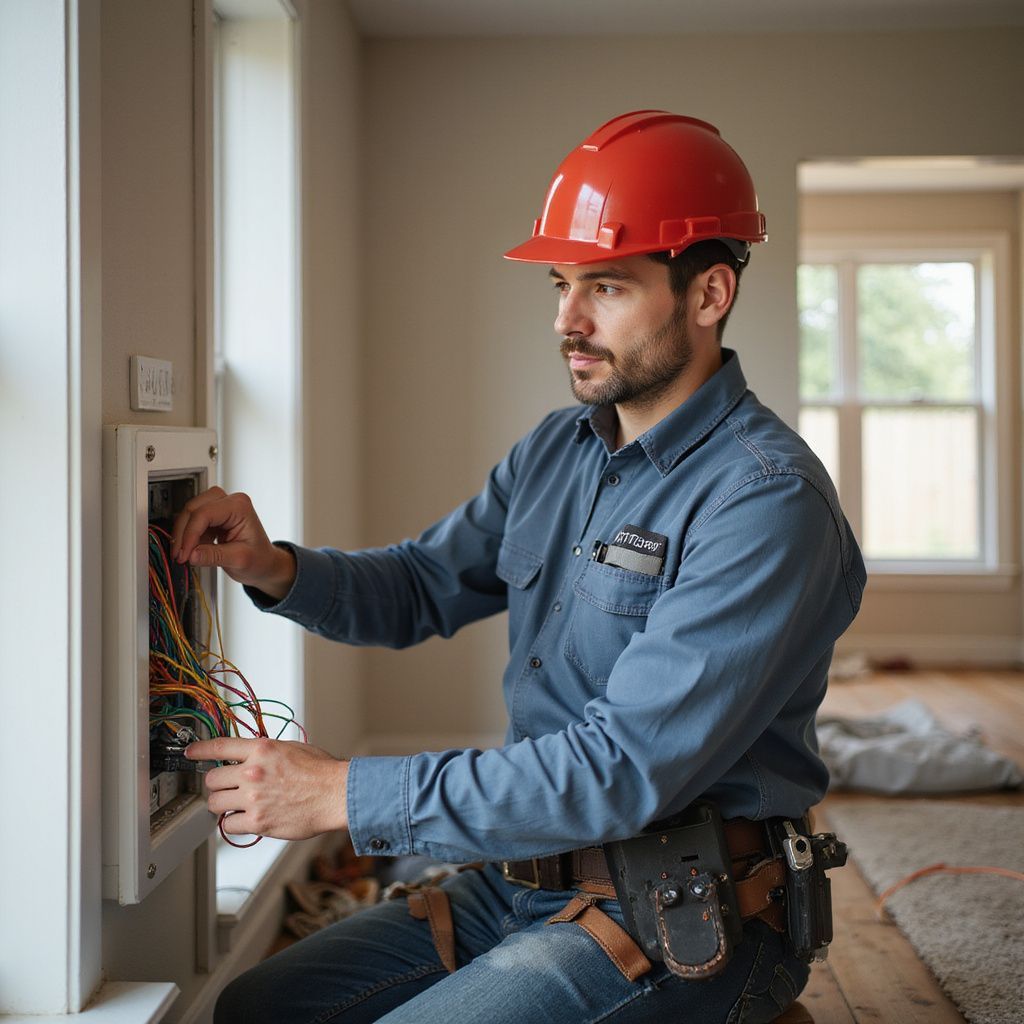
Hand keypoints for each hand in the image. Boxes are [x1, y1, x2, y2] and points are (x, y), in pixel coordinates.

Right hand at [171, 486, 295, 599]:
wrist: (264, 563)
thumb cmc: (259, 559)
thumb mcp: (239, 560)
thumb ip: (213, 556)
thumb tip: (191, 554)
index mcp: (240, 507)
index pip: (204, 514)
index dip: (190, 534)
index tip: (184, 554)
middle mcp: (230, 501)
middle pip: (193, 509)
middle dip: (183, 534)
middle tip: (180, 556)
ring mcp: (221, 507)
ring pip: (190, 513)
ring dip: (183, 534)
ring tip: (185, 555)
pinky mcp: (213, 516)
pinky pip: (192, 521)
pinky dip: (188, 536)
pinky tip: (192, 550)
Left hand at [186, 737, 348, 840]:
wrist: (336, 794)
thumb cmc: (321, 772)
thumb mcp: (292, 748)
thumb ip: (266, 751)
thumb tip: (251, 755)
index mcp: (262, 749)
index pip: (219, 747)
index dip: (200, 750)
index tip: (190, 752)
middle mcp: (253, 772)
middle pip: (212, 779)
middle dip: (217, 783)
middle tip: (227, 787)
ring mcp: (254, 798)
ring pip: (215, 803)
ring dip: (223, 804)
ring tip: (236, 804)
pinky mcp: (258, 822)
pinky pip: (229, 824)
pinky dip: (234, 823)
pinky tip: (246, 819)